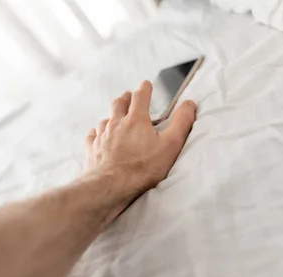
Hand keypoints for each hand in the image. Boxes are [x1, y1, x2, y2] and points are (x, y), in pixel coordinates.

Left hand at [84, 80, 195, 216]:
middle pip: (119, 103)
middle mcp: (116, 123)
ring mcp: (102, 135)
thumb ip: (182, 122)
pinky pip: (93, 136)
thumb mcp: (171, 144)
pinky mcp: (93, 149)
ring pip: (105, 119)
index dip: (145, 88)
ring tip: (114, 118)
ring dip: (111, 116)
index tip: (147, 84)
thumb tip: (189, 103)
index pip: (141, 96)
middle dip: (125, 98)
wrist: (112, 185)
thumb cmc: (143, 167)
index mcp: (136, 119)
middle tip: (128, 96)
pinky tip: (97, 135)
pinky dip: (96, 133)